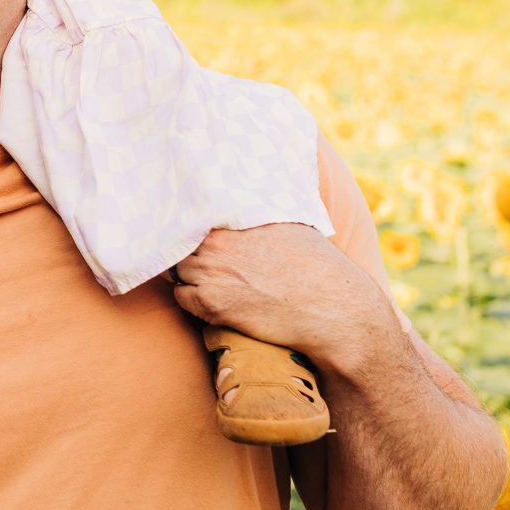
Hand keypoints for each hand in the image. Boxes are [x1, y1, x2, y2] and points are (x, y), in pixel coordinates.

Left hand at [172, 224, 397, 378]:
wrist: (331, 308)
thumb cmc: (318, 267)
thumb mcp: (291, 226)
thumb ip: (261, 215)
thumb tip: (255, 201)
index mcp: (235, 219)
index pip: (193, 217)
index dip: (194, 227)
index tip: (198, 235)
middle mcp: (217, 242)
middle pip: (182, 243)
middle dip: (190, 252)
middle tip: (207, 262)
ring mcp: (210, 272)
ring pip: (179, 270)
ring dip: (189, 276)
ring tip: (213, 282)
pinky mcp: (211, 303)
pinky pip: (182, 297)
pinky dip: (192, 299)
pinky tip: (214, 300)